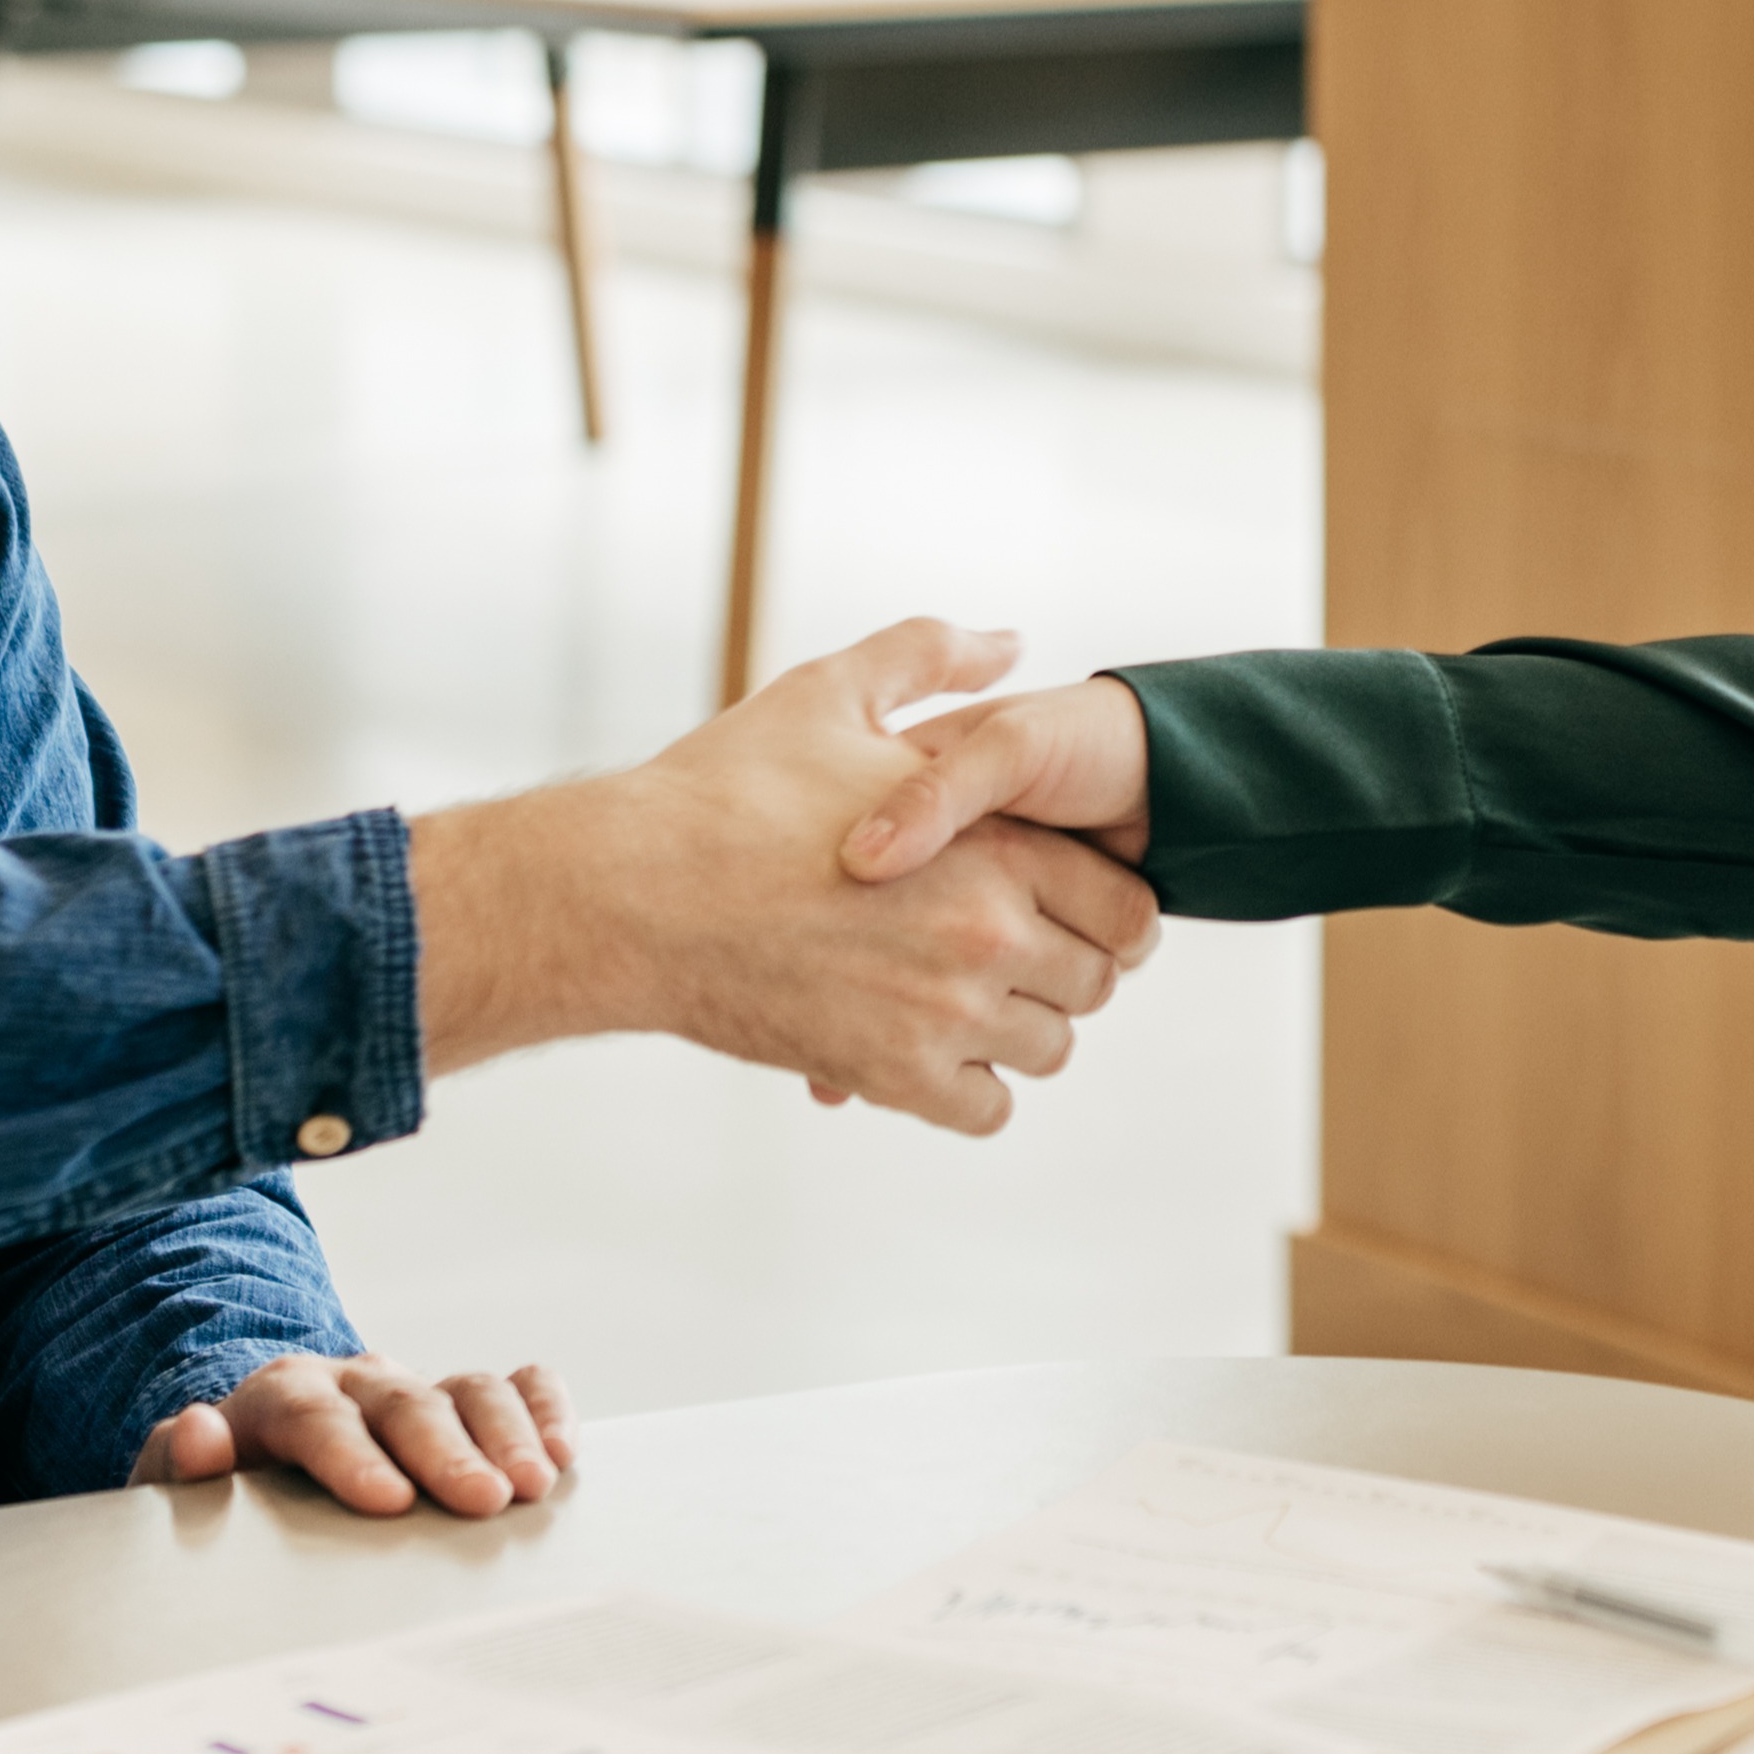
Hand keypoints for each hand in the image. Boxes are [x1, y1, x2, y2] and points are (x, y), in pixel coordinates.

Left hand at [147, 1352, 573, 1518]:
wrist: (270, 1459)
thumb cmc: (233, 1488)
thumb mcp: (181, 1486)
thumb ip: (180, 1464)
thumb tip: (199, 1430)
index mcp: (282, 1397)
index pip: (313, 1416)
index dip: (352, 1456)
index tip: (389, 1501)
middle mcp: (356, 1382)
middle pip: (403, 1402)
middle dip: (448, 1451)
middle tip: (484, 1502)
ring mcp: (417, 1387)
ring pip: (469, 1388)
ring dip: (507, 1435)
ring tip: (533, 1488)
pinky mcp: (465, 1401)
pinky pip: (519, 1385)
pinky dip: (546, 1409)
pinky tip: (564, 1453)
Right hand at [410, 621, 1163, 1131]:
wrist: (629, 892)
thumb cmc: (723, 791)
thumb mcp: (830, 693)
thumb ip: (930, 657)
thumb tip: (1009, 641)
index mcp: (992, 844)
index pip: (1125, 907)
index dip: (1105, 909)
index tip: (1064, 910)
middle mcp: (984, 935)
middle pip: (1096, 984)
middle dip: (1062, 970)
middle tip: (1003, 954)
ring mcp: (940, 1014)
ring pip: (1047, 1050)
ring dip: (1015, 1030)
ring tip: (956, 1000)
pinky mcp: (890, 1075)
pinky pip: (985, 1112)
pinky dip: (966, 1090)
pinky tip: (923, 1050)